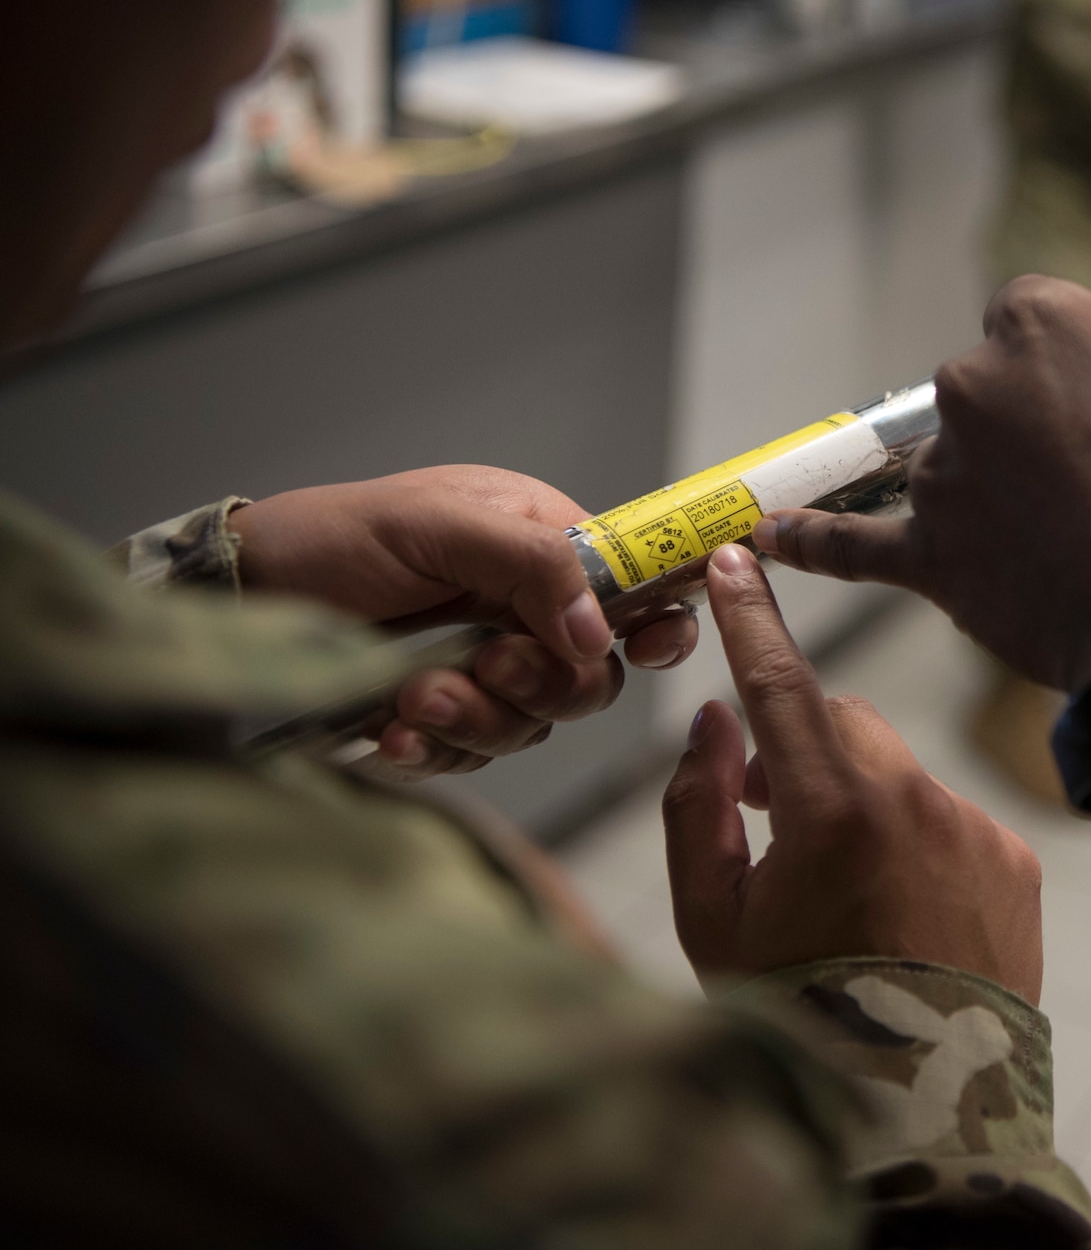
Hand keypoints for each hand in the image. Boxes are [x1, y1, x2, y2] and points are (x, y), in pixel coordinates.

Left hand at [230, 465, 697, 776]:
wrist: (244, 593)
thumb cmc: (337, 537)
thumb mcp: (438, 524)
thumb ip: (531, 565)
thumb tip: (599, 632)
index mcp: (544, 545)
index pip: (636, 588)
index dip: (657, 623)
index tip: (648, 648)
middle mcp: (527, 609)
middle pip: (592, 675)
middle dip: (540, 683)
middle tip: (485, 665)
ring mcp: (486, 667)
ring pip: (532, 723)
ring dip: (476, 719)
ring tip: (412, 698)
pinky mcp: (441, 717)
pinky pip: (472, 755)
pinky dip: (434, 751)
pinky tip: (392, 733)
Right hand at [663, 544, 1041, 1001]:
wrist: (914, 1105)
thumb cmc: (797, 1017)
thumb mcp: (711, 923)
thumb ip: (698, 808)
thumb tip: (715, 723)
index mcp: (828, 811)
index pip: (780, 683)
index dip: (752, 618)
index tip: (738, 560)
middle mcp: (912, 801)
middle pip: (843, 723)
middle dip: (803, 746)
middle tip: (771, 810)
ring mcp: (973, 829)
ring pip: (898, 774)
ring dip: (863, 801)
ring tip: (847, 892)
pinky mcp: (1015, 861)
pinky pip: (952, 819)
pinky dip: (920, 843)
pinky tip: (905, 915)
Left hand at [753, 133, 1090, 689]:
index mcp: (1042, 322)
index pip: (1037, 318)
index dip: (1086, 365)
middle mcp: (972, 383)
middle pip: (993, 386)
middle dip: (1041, 425)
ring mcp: (942, 475)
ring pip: (955, 462)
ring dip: (998, 490)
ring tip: (1082, 542)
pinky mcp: (928, 559)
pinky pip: (856, 543)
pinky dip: (814, 541)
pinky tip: (772, 539)